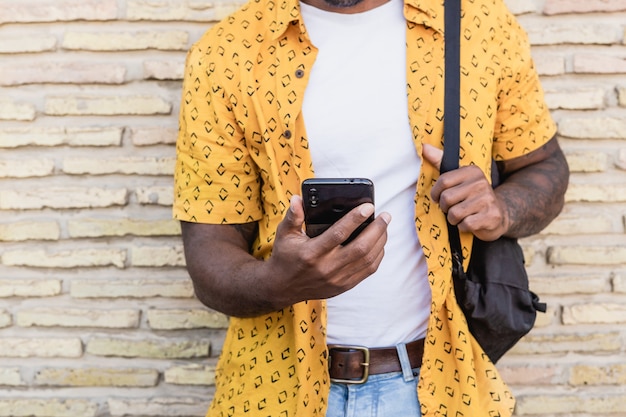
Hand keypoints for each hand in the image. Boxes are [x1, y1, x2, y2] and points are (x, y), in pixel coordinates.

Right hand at [265, 195, 391, 303]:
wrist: (283, 287)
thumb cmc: (286, 256)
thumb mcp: (284, 234)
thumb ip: (293, 216)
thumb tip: (298, 199)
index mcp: (311, 253)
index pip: (338, 234)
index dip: (355, 218)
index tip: (369, 206)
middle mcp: (326, 268)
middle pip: (360, 248)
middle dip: (377, 229)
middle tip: (385, 215)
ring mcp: (337, 279)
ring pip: (367, 260)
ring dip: (380, 241)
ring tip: (384, 226)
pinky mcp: (344, 286)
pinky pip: (367, 271)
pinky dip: (377, 255)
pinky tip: (379, 243)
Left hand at [422, 144, 507, 240]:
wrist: (499, 214)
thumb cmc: (471, 196)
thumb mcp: (457, 178)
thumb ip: (440, 162)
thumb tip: (424, 146)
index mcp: (472, 171)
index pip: (443, 182)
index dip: (436, 194)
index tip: (438, 198)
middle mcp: (481, 183)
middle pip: (446, 199)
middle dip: (445, 208)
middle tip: (453, 208)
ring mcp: (488, 200)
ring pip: (454, 214)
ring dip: (454, 219)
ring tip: (463, 215)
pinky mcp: (491, 217)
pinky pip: (465, 225)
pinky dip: (463, 227)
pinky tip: (471, 222)